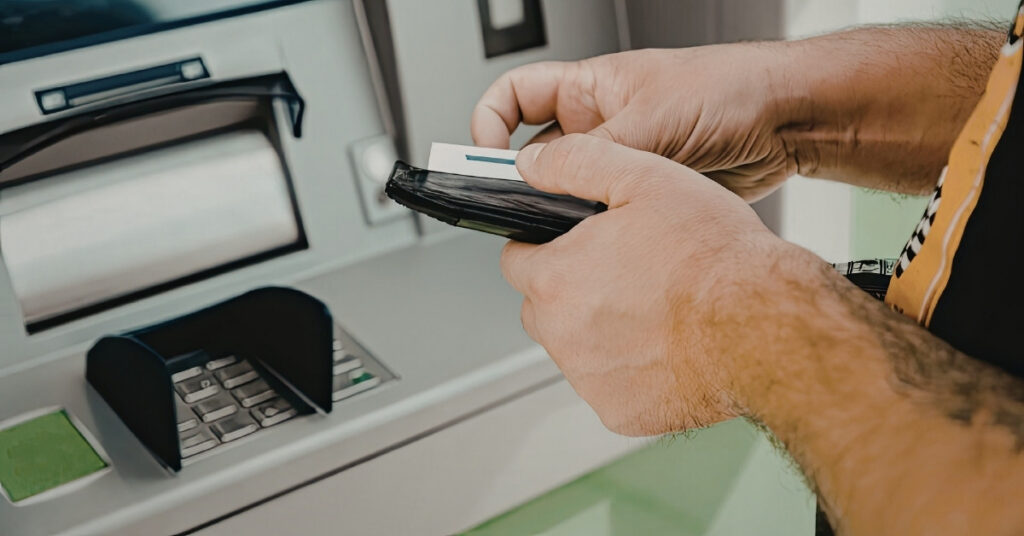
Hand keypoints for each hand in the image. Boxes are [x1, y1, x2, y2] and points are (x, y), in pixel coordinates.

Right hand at [472, 46, 799, 200]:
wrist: (787, 121)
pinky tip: (604, 236)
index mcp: (589, 89)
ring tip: (568, 225)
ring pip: (569, 192)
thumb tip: (538, 173)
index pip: (515, 97)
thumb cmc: (729, 89)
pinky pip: (603, 215)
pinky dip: (597, 230)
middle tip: (517, 206)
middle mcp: (598, 125)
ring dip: (565, 210)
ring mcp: (620, 162)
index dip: (490, 122)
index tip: (484, 155)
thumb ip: (593, 150)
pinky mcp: (641, 195)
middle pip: (535, 154)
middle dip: (525, 181)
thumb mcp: (652, 117)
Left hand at [501, 134, 810, 435]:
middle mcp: (561, 334)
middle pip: (543, 306)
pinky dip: (628, 369)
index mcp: (555, 277)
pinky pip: (609, 385)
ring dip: (598, 329)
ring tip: (652, 307)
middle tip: (624, 272)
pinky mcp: (619, 411)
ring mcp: (588, 378)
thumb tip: (532, 163)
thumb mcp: (645, 178)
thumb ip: (576, 163)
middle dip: (570, 288)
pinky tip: (664, 345)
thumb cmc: (714, 257)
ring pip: (574, 348)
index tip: (575, 243)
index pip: (516, 259)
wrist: (765, 327)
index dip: (545, 245)